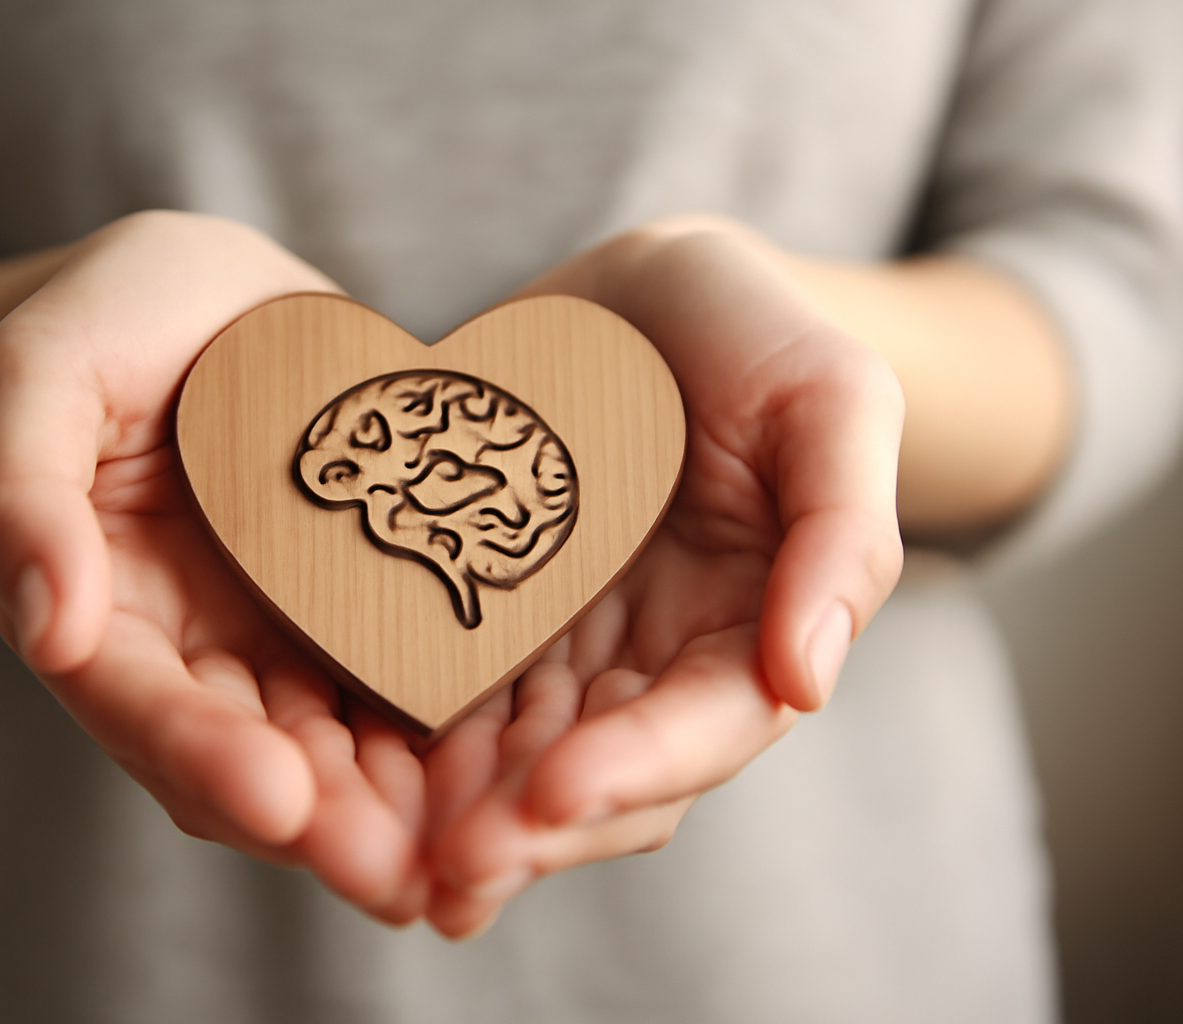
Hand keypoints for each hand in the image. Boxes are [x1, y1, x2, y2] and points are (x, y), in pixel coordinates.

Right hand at [0, 211, 428, 922]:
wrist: (221, 292)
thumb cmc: (116, 312)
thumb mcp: (45, 369)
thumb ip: (24, 492)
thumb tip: (43, 632)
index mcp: (94, 606)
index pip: (134, 702)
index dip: (198, 754)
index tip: (277, 797)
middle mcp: (183, 649)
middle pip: (239, 759)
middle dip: (314, 821)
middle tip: (395, 869)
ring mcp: (271, 640)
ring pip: (325, 748)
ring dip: (386, 811)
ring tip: (462, 853)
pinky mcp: (352, 617)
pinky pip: (394, 689)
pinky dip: (438, 739)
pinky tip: (504, 773)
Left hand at [421, 221, 904, 936]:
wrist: (636, 292)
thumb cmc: (752, 331)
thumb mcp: (831, 400)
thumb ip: (842, 534)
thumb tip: (806, 683)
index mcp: (748, 632)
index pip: (705, 727)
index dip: (635, 769)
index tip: (553, 793)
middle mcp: (651, 665)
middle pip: (598, 776)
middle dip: (529, 829)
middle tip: (451, 870)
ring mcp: (563, 650)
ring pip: (508, 759)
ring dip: (453, 815)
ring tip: (381, 853)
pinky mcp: (482, 617)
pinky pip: (438, 688)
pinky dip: (399, 738)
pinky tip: (340, 768)